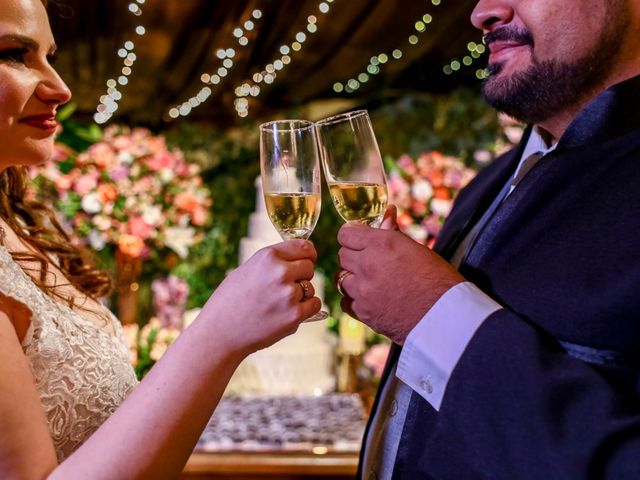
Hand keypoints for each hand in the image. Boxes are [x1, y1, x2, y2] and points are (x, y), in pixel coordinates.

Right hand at [201, 240, 320, 355]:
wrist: (220, 333)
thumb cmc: (230, 301)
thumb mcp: (248, 269)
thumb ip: (273, 263)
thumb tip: (300, 259)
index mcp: (268, 256)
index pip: (304, 247)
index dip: (309, 254)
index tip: (309, 259)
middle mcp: (280, 272)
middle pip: (309, 267)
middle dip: (302, 276)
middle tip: (285, 287)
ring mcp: (288, 294)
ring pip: (311, 288)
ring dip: (301, 295)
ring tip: (277, 304)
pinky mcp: (294, 315)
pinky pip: (315, 304)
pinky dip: (307, 308)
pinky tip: (290, 312)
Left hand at [337, 221, 463, 344]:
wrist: (445, 317)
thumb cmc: (438, 280)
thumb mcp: (417, 249)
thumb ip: (393, 233)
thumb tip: (387, 213)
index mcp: (382, 244)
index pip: (346, 234)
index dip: (352, 236)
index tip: (359, 240)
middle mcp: (367, 265)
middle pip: (342, 255)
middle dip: (353, 256)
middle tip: (369, 261)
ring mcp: (363, 290)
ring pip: (341, 279)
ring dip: (353, 278)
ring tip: (371, 282)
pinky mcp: (364, 312)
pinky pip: (346, 301)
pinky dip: (354, 299)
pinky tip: (369, 298)